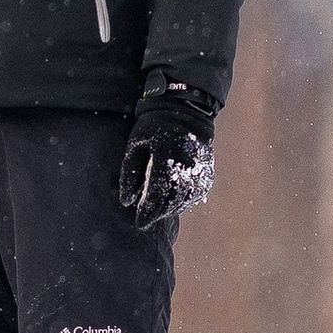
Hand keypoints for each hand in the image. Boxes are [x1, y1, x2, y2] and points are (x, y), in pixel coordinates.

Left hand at [119, 83, 215, 228]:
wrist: (184, 110)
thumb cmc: (153, 127)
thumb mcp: (136, 145)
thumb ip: (130, 173)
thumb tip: (126, 201)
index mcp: (165, 159)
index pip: (157, 194)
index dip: (147, 211)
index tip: (139, 223)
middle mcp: (185, 166)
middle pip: (171, 201)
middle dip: (157, 214)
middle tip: (146, 222)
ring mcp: (199, 169)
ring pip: (185, 200)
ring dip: (170, 211)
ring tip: (158, 215)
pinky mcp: (207, 170)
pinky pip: (197, 194)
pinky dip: (185, 203)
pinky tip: (175, 206)